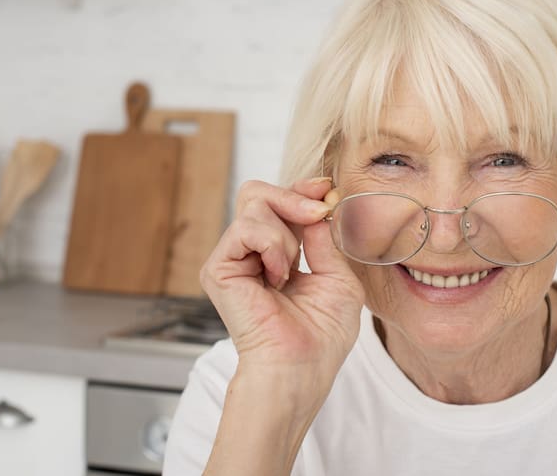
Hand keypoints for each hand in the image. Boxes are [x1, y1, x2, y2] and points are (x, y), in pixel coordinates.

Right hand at [200, 177, 364, 392]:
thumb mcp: (339, 276)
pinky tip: (278, 276)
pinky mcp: (218, 268)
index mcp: (277, 253)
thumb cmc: (322, 335)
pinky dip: (272, 245)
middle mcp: (250, 253)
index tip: (327, 190)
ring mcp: (232, 259)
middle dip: (293, 196)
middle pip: (258, 193)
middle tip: (319, 212)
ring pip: (255, 204)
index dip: (301, 190)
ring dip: (287, 234)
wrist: (301, 367)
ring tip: (291, 271)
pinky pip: (246, 228)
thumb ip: (325, 239)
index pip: (279, 204)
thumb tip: (316, 206)